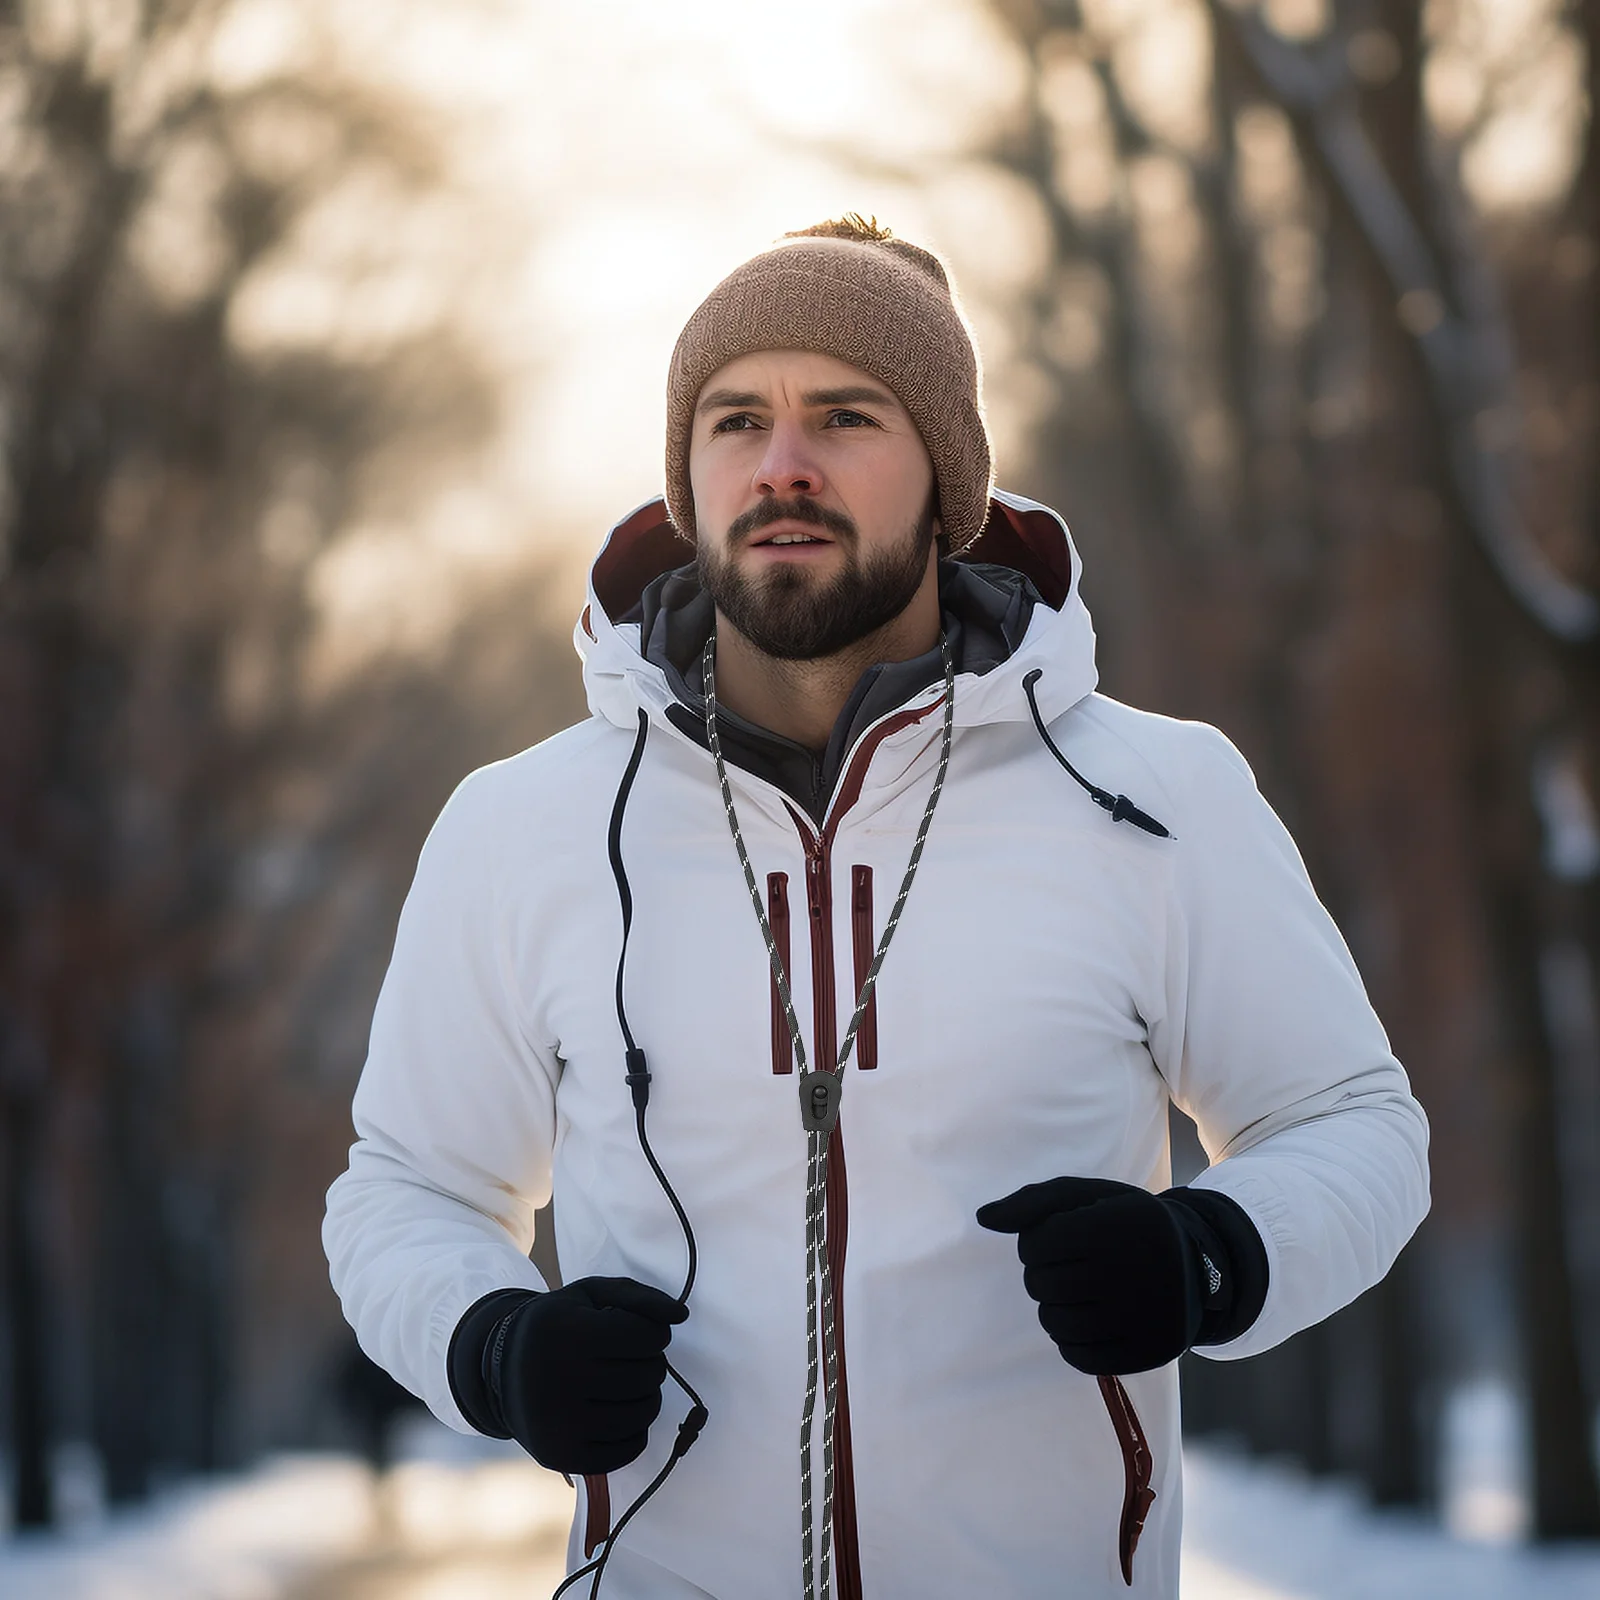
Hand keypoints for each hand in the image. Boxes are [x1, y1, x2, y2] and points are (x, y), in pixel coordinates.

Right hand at [478, 1276, 687, 1473]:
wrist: (502, 1370)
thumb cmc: (560, 1326)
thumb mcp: (591, 1295)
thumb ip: (640, 1297)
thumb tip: (681, 1315)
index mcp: (567, 1332)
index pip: (645, 1336)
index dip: (655, 1333)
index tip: (641, 1333)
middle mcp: (560, 1380)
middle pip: (647, 1376)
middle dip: (653, 1365)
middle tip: (634, 1360)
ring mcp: (560, 1424)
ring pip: (642, 1414)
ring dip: (648, 1397)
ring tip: (629, 1385)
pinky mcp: (562, 1456)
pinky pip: (627, 1450)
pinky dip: (636, 1432)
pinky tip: (619, 1412)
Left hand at [976, 1176, 1220, 1374]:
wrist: (1198, 1262)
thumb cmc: (1125, 1223)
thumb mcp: (1087, 1197)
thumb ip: (1031, 1202)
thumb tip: (983, 1218)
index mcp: (1119, 1225)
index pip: (1038, 1243)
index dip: (1035, 1242)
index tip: (1056, 1239)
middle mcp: (1135, 1272)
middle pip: (1042, 1285)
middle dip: (1042, 1275)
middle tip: (1067, 1267)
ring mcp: (1144, 1317)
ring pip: (1056, 1324)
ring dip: (1052, 1308)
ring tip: (1074, 1293)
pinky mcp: (1148, 1353)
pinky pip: (1079, 1358)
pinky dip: (1070, 1340)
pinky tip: (1087, 1319)